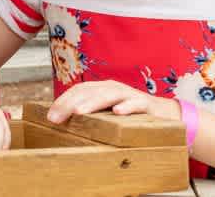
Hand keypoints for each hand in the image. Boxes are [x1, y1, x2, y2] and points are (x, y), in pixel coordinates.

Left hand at [48, 80, 181, 123]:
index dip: (63, 101)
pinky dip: (127, 107)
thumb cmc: (130, 115)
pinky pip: (136, 104)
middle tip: (56, 118)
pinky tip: (117, 112)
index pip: (78, 90)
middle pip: (89, 92)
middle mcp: (113, 89)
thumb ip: (90, 115)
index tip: (50, 116)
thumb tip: (62, 125)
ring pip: (108, 95)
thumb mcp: (107, 114)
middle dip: (70, 104)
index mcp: (102, 89)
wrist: (163, 114)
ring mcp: (129, 95)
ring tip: (79, 112)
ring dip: (93, 103)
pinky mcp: (146, 104)